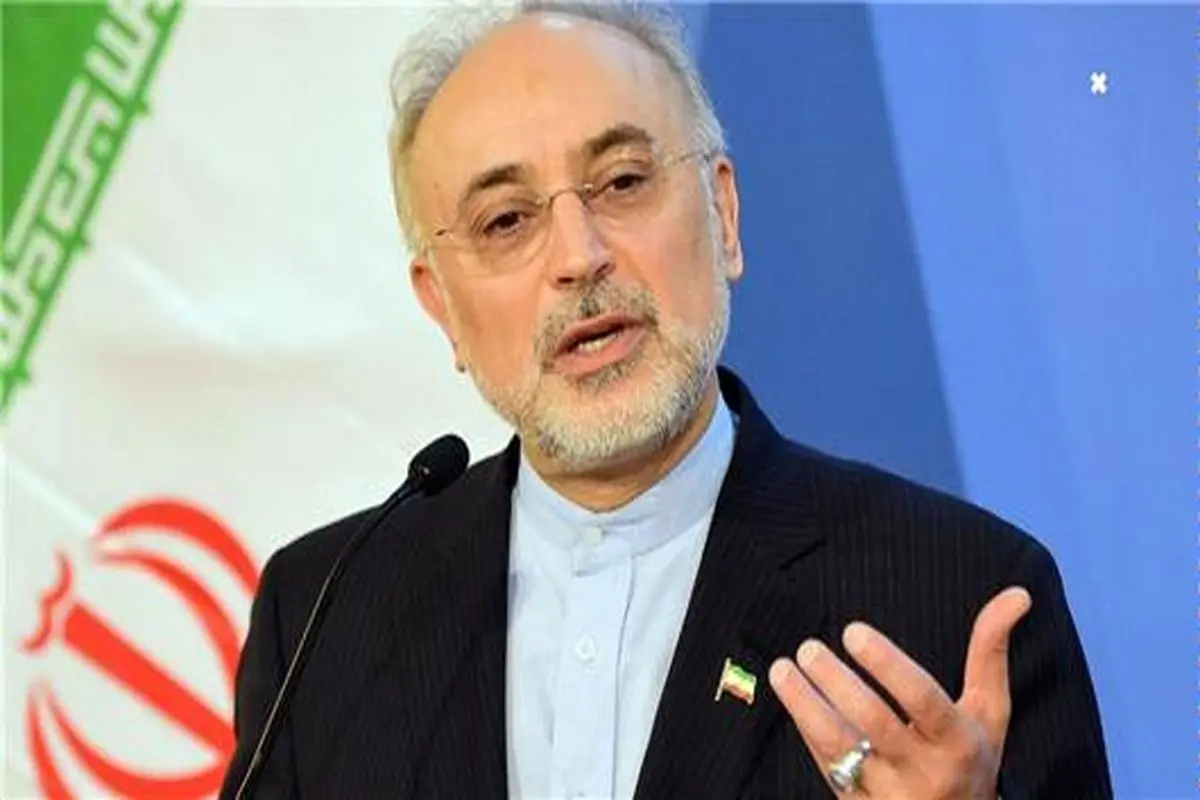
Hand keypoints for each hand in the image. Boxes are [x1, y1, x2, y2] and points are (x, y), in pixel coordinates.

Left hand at [767, 587, 1031, 798]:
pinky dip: (805, 730)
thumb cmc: (971, 756)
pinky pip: (826, 766)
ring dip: (806, 706)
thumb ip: (991, 651)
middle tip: (808, 647)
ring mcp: (889, 794)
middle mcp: (925, 771)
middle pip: (874, 722)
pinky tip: (790, 697)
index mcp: (959, 742)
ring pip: (840, 748)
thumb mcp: (989, 711)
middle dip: (837, 682)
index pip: (922, 699)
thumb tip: (1017, 594)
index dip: (888, 664)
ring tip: (783, 668)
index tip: (852, 630)